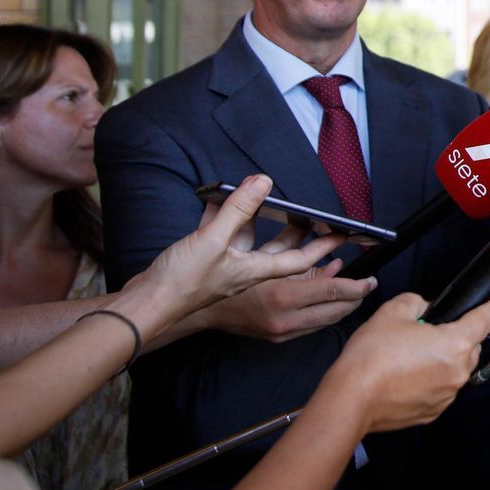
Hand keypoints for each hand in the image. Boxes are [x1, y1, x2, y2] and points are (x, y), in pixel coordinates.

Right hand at [119, 175, 356, 338]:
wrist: (144, 307)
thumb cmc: (179, 282)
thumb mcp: (212, 239)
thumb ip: (238, 208)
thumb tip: (262, 181)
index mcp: (259, 275)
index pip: (302, 261)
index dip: (325, 247)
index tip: (346, 236)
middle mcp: (251, 277)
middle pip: (290, 260)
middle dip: (311, 246)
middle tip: (333, 232)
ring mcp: (232, 274)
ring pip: (262, 251)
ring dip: (274, 232)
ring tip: (290, 213)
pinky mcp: (212, 269)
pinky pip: (232, 245)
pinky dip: (233, 225)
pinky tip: (218, 201)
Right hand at [195, 256, 376, 342]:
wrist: (200, 310)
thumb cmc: (230, 277)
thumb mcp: (268, 257)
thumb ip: (302, 256)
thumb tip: (333, 258)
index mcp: (283, 296)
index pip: (333, 291)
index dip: (357, 285)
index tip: (371, 279)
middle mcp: (285, 319)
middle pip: (335, 312)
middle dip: (355, 299)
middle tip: (368, 286)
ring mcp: (282, 332)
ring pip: (325, 322)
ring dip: (342, 307)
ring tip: (354, 293)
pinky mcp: (278, 339)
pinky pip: (311, 327)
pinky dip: (324, 313)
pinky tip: (328, 301)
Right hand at [317, 293, 489, 434]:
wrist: (351, 398)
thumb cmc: (372, 355)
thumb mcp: (394, 311)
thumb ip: (417, 302)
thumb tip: (424, 309)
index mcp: (455, 344)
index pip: (484, 321)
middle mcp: (457, 373)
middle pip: (470, 348)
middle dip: (458, 336)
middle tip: (428, 331)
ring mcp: (446, 396)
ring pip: (455, 370)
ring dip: (444, 360)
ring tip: (413, 355)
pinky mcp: (432, 412)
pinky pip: (441, 389)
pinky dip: (432, 380)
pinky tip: (408, 375)